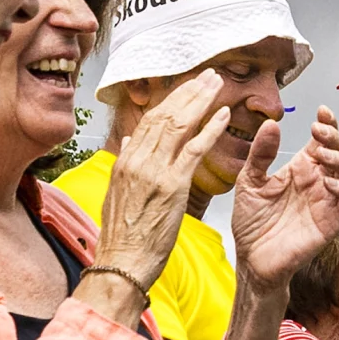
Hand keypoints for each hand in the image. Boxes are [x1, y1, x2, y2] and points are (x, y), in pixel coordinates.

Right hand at [87, 73, 230, 296]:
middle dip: (188, 92)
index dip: (171, 100)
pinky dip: (210, 129)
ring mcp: (154, 171)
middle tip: (208, 76)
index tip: (187, 87)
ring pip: (179, 125)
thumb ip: (125, 165)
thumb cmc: (122, 238)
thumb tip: (129, 143)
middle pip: (165, 115)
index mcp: (125, 162)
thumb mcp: (116, 195)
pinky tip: (223, 115)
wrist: (121, 263)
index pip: (149, 121)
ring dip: (201, 101)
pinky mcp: (172, 186)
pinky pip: (194, 150)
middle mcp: (138, 161)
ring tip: (217, 85)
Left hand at [230, 105, 338, 290]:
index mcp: (301, 168)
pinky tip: (329, 183)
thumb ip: (260, 154)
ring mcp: (327, 201)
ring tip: (322, 155)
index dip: (328, 123)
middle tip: (320, 131)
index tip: (322, 111)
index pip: (322, 140)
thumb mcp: (249, 182)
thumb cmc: (251, 223)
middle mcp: (318, 181)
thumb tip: (270, 124)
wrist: (252, 258)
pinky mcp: (332, 222)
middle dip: (335, 137)